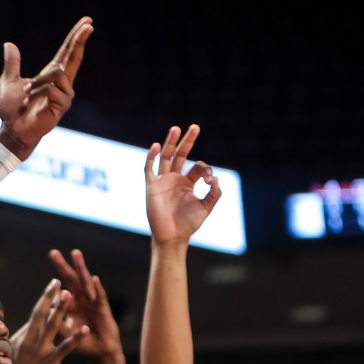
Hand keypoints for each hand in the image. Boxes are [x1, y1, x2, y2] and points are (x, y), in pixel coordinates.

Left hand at [0, 17, 93, 157]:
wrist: (11, 130)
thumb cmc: (11, 109)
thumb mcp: (9, 82)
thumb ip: (12, 64)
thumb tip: (8, 44)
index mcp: (51, 75)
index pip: (67, 52)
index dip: (76, 37)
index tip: (87, 22)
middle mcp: (62, 83)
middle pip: (75, 57)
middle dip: (81, 39)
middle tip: (90, 23)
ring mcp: (64, 94)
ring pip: (57, 73)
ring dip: (37, 81)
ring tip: (25, 93)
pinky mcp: (62, 106)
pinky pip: (51, 89)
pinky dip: (35, 92)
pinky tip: (28, 101)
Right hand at [7, 279, 88, 363]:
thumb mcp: (11, 359)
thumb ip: (18, 344)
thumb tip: (20, 334)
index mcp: (21, 339)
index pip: (35, 316)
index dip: (45, 301)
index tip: (52, 288)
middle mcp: (29, 341)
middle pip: (41, 314)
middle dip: (50, 296)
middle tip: (58, 281)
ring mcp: (39, 351)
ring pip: (52, 325)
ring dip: (62, 309)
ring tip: (70, 294)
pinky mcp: (49, 363)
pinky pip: (64, 348)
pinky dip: (76, 338)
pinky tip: (86, 329)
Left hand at [48, 248, 121, 361]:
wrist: (101, 351)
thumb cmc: (83, 340)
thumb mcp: (66, 331)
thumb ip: (56, 322)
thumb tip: (42, 314)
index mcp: (71, 303)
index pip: (60, 288)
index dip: (52, 279)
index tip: (40, 272)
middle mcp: (82, 299)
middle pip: (71, 279)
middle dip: (62, 266)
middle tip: (53, 253)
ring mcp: (93, 301)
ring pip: (85, 282)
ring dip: (81, 268)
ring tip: (75, 254)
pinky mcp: (103, 308)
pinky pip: (100, 297)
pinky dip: (97, 288)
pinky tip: (94, 279)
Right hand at [145, 124, 221, 243]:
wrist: (172, 237)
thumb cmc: (188, 224)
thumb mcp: (207, 207)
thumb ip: (215, 193)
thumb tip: (215, 177)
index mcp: (187, 183)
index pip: (197, 166)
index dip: (206, 169)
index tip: (210, 180)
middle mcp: (174, 179)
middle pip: (180, 155)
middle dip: (187, 141)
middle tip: (195, 127)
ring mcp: (162, 182)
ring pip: (165, 157)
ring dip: (170, 143)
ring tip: (175, 129)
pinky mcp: (151, 187)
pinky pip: (149, 169)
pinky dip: (151, 157)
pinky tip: (156, 146)